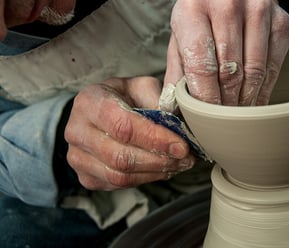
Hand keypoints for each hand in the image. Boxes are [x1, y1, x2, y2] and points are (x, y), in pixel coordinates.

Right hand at [65, 77, 194, 189]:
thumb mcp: (140, 87)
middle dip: (160, 160)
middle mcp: (76, 130)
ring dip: (155, 173)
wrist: (96, 113)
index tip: (182, 146)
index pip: (123, 126)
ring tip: (177, 164)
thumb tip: (178, 127)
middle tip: (186, 158)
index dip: (155, 139)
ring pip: (120, 176)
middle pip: (121, 156)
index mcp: (90, 102)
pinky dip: (145, 179)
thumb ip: (157, 101)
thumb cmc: (121, 97)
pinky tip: (160, 170)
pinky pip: (117, 185)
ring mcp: (77, 157)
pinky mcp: (85, 176)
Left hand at [162, 0, 288, 106]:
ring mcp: (259, 11)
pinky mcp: (281, 21)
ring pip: (255, 72)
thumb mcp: (180, 36)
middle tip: (222, 120)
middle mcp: (228, 6)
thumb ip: (176, 72)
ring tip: (237, 113)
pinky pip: (274, 66)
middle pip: (230, 72)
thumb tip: (172, 109)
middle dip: (226, 104)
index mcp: (194, 10)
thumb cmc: (201, 15)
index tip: (207, 117)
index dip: (206, 98)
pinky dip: (264, 89)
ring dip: (246, 100)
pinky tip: (254, 99)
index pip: (202, 66)